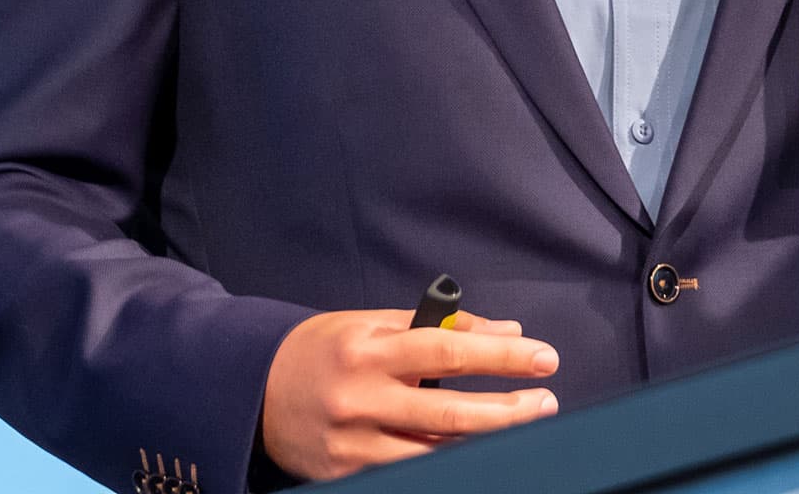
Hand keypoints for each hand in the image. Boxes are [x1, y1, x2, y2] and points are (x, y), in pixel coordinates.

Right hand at [258, 307, 560, 481]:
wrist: (251, 390)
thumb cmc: (323, 350)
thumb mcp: (373, 324)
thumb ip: (437, 327)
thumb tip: (505, 334)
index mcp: (369, 349)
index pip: (449, 350)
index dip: (503, 357)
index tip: (544, 357)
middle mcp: (361, 398)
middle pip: (450, 412)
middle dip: (509, 410)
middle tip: (547, 401)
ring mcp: (353, 442)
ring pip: (435, 451)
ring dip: (486, 441)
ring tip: (522, 427)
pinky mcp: (345, 473)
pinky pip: (408, 472)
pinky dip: (446, 463)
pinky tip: (475, 452)